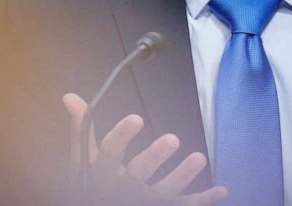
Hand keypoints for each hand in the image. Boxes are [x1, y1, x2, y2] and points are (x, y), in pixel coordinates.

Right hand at [63, 93, 227, 205]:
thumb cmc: (93, 183)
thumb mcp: (84, 158)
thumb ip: (83, 127)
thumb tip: (70, 96)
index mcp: (104, 172)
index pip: (110, 153)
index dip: (122, 136)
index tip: (136, 118)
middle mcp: (123, 189)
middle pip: (139, 174)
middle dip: (155, 158)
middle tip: (172, 138)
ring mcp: (144, 201)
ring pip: (165, 192)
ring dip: (183, 176)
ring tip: (199, 158)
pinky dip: (203, 200)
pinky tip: (221, 189)